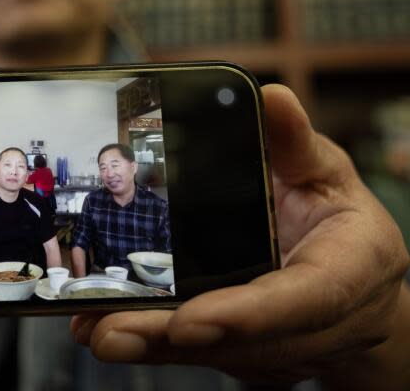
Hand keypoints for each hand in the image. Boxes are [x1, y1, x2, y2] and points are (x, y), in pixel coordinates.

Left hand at [71, 84, 409, 385]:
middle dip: (171, 338)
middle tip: (110, 332)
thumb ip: (294, 143)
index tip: (188, 320)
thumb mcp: (325, 172)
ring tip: (95, 331)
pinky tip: (103, 329)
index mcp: (348, 271)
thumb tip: (273, 98)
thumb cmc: (339, 219)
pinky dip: (152, 343)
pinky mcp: (248, 354)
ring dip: (152, 345)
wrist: (357, 282)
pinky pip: (200, 353)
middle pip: (242, 342)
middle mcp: (316, 323)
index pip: (299, 301)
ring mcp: (281, 347)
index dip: (244, 315)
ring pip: (214, 355)